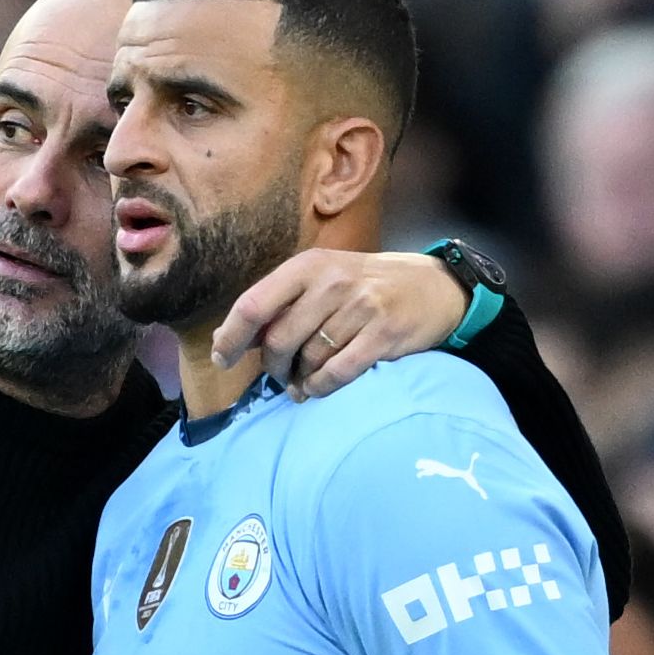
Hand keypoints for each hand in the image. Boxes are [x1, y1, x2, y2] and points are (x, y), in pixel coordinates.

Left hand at [210, 249, 465, 401]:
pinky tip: (317, 388)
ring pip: (308, 360)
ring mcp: (359, 307)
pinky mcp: (383, 334)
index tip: (222, 358)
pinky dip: (319, 388)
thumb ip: (278, 305)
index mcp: (307, 266)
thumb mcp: (319, 281)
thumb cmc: (363, 287)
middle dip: (272, 366)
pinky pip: (336, 373)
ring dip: (298, 380)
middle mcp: (331, 282)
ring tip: (302, 382)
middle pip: (279, 340)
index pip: (253, 305)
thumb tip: (228, 339)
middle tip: (280, 375)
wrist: (431, 286)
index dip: (232, 337)